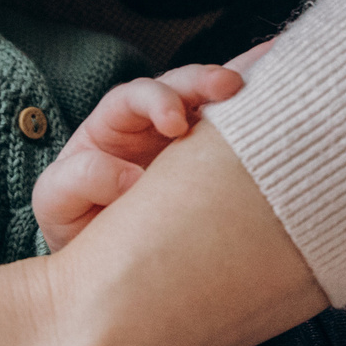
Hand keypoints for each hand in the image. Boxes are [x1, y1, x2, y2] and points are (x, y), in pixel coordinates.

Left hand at [32, 47, 264, 249]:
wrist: (107, 268)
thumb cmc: (77, 228)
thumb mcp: (58, 204)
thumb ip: (79, 181)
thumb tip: (130, 177)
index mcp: (111, 127)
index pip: (131, 98)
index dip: (154, 102)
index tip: (174, 124)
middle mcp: (151, 124)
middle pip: (178, 86)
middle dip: (202, 82)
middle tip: (228, 86)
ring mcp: (187, 141)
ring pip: (213, 103)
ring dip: (240, 91)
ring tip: (270, 83)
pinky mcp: (215, 162)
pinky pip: (239, 126)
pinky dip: (262, 102)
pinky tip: (287, 77)